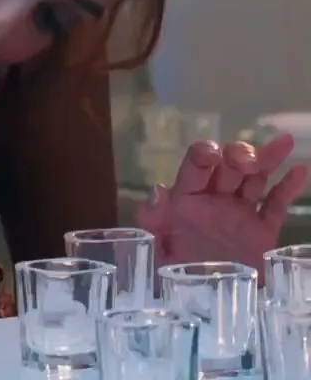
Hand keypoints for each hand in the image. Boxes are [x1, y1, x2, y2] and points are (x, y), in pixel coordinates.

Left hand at [136, 134, 308, 271]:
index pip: (195, 166)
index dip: (204, 155)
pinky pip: (276, 205)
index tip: (213, 156)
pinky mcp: (261, 230)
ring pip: (255, 178)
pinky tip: (299, 171)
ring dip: (267, 159)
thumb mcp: (154, 248)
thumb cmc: (170, 273)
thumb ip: (153, 220)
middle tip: (247, 160)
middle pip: (229, 166)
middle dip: (238, 155)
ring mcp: (239, 212)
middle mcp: (214, 199)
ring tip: (282, 144)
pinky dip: (288, 188)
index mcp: (186, 198)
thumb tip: (159, 190)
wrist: (199, 305)